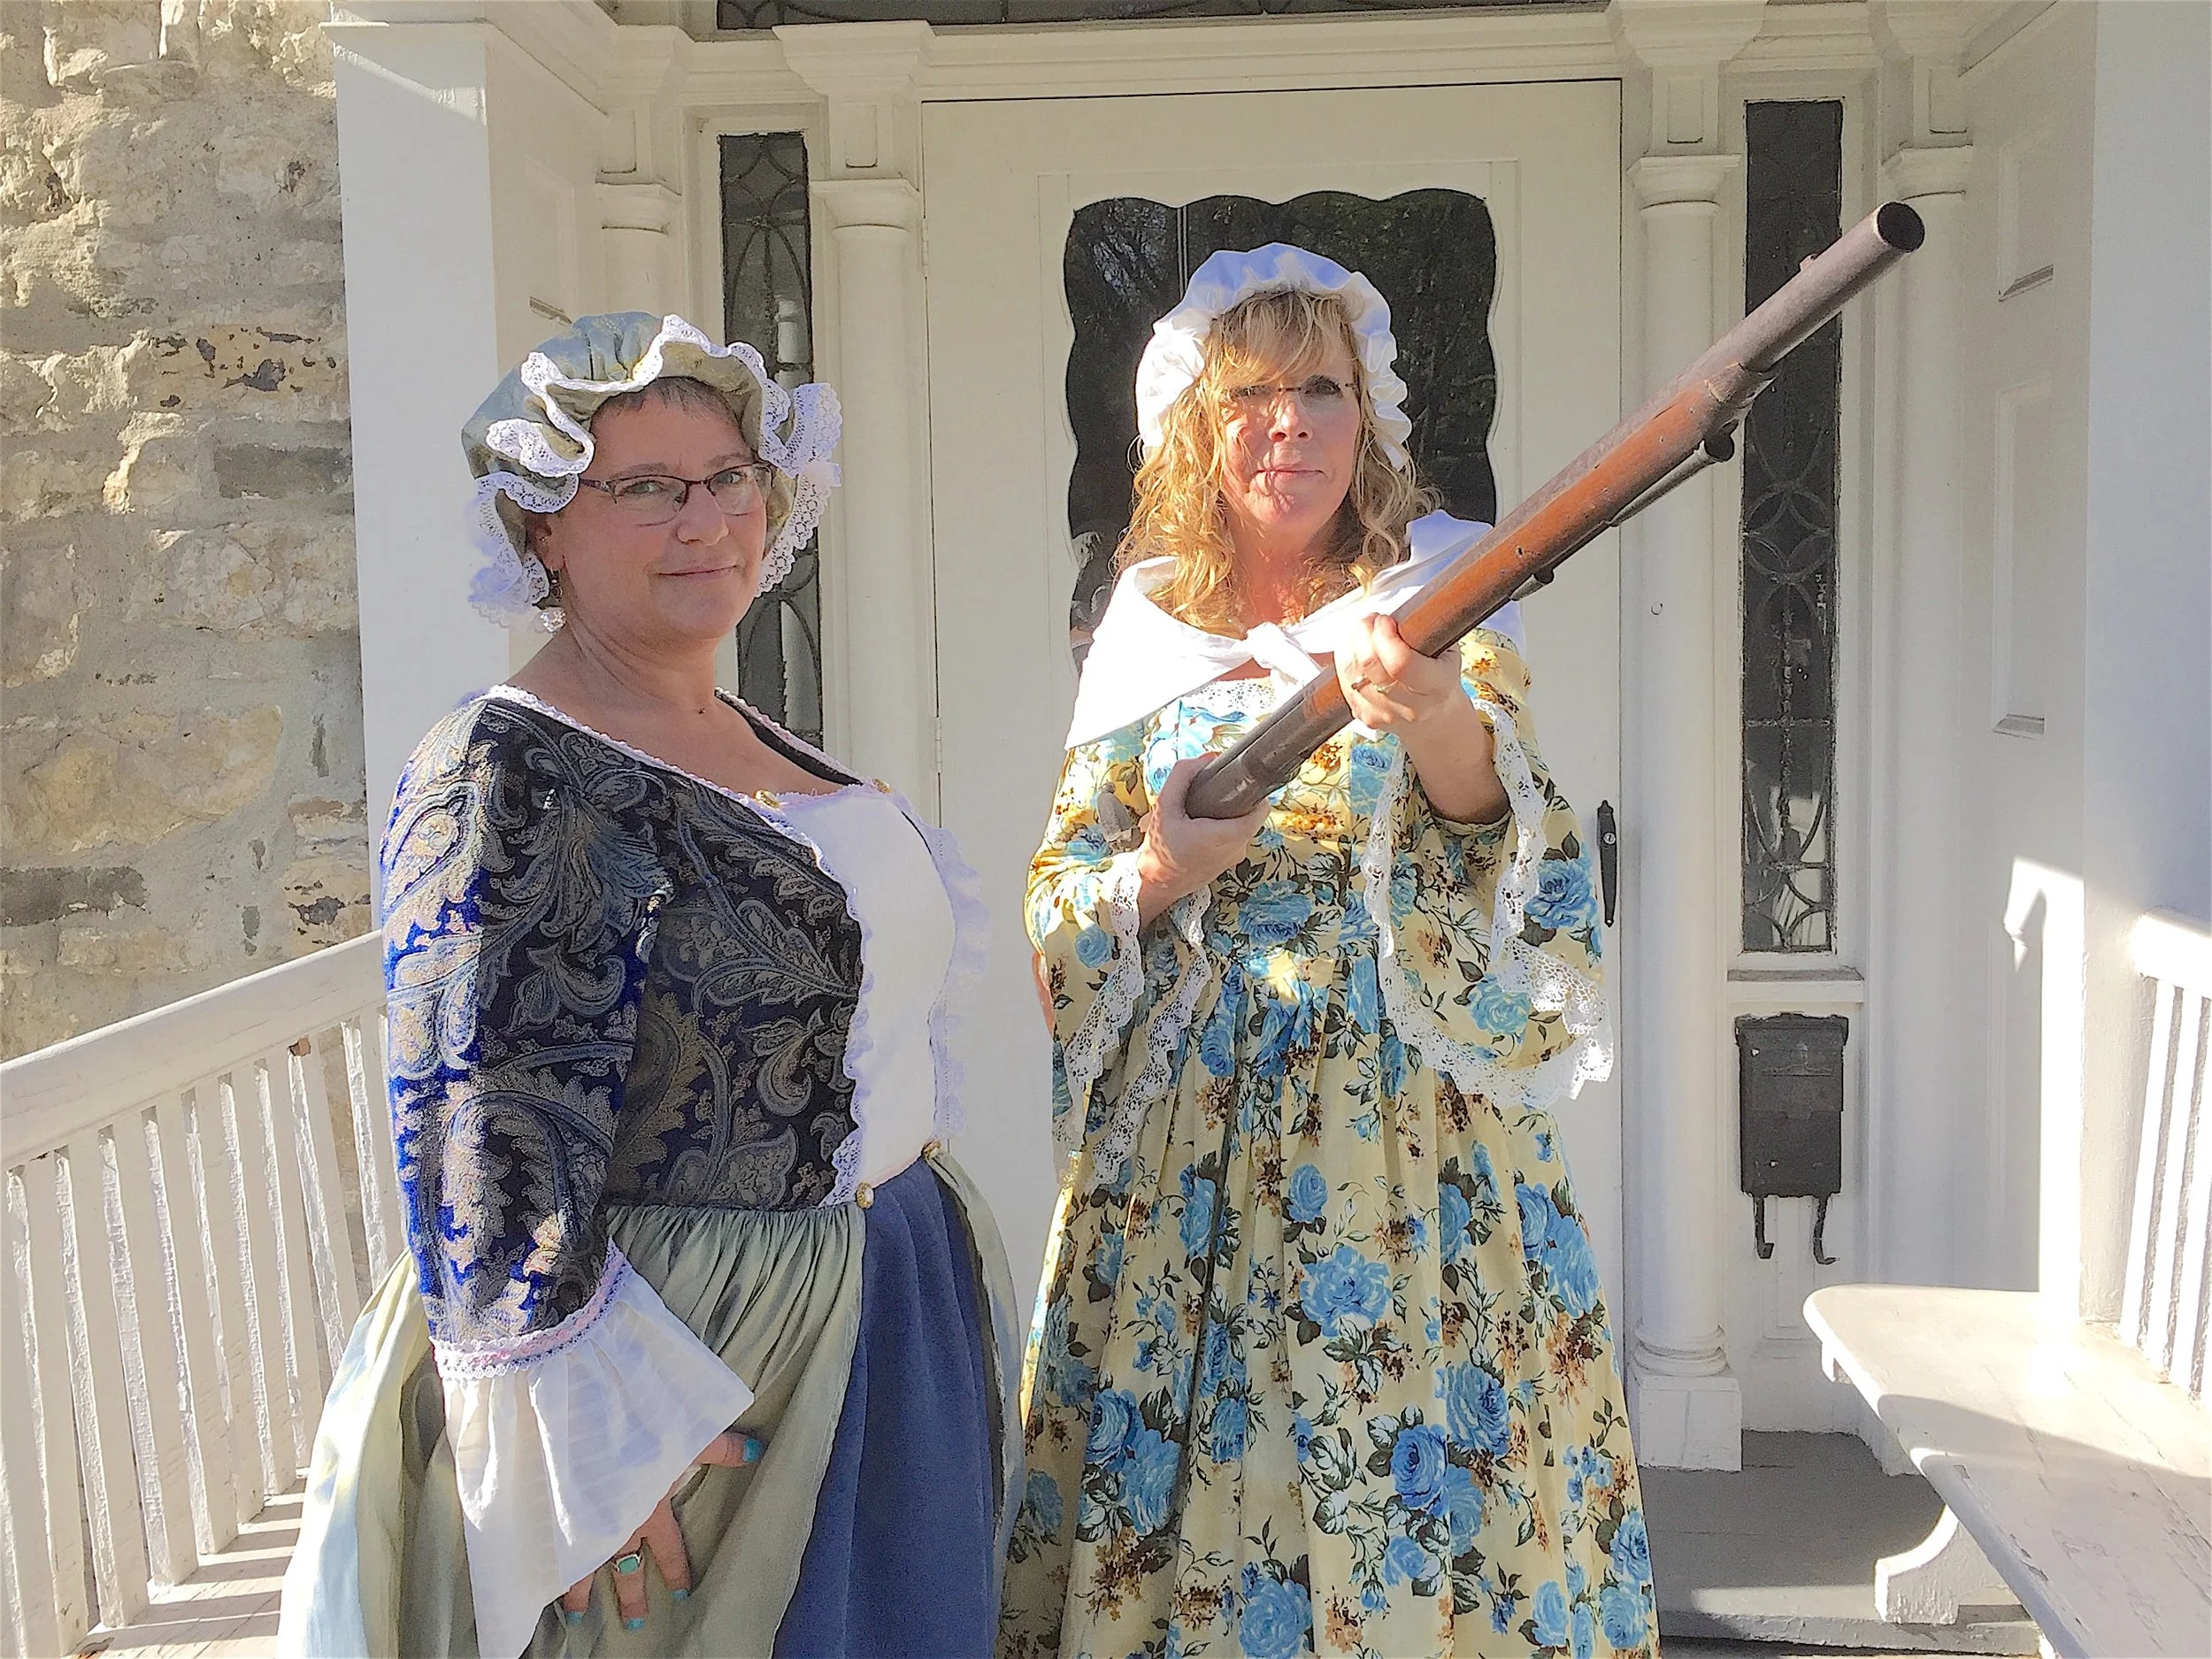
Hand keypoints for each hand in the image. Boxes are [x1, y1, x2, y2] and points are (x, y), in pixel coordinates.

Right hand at [559, 1429, 761, 1630]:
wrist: (585, 1421)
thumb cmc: (638, 1429)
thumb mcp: (685, 1436)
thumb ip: (719, 1448)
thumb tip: (754, 1450)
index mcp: (650, 1511)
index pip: (669, 1549)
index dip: (677, 1570)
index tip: (681, 1592)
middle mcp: (617, 1526)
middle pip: (627, 1570)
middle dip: (631, 1596)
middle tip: (635, 1624)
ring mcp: (584, 1525)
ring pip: (583, 1568)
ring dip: (580, 1592)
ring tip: (576, 1615)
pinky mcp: (555, 1515)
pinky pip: (550, 1553)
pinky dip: (545, 1570)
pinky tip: (538, 1581)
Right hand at [1135, 756, 1270, 927]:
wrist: (1155, 885)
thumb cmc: (1159, 850)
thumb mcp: (1164, 807)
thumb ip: (1182, 777)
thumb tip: (1206, 758)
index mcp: (1226, 835)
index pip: (1261, 808)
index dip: (1254, 790)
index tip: (1237, 781)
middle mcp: (1237, 848)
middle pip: (1250, 813)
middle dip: (1234, 800)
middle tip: (1211, 793)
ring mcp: (1234, 858)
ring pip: (1241, 825)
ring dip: (1227, 814)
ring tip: (1201, 810)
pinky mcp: (1228, 863)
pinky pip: (1234, 837)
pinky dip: (1222, 827)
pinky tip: (1201, 825)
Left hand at [1335, 614, 1467, 735]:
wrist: (1436, 713)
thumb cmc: (1440, 672)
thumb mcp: (1447, 648)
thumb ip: (1425, 630)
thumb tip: (1394, 610)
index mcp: (1438, 685)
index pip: (1400, 663)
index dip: (1384, 635)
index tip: (1385, 619)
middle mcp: (1413, 707)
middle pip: (1370, 666)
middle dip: (1364, 632)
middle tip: (1371, 620)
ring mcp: (1387, 716)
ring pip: (1352, 674)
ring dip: (1350, 644)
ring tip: (1363, 632)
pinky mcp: (1367, 718)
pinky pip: (1344, 684)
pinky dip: (1344, 662)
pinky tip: (1355, 650)